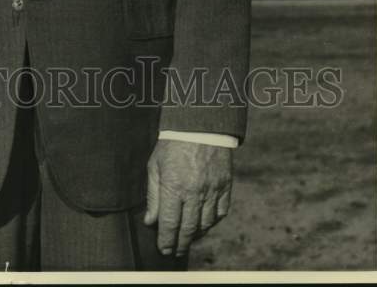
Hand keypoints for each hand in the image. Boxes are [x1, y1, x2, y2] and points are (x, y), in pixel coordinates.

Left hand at [143, 140, 231, 256]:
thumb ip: (153, 196)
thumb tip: (150, 222)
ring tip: (188, 239)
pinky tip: (204, 224)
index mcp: (174, 187)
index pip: (170, 224)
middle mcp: (194, 192)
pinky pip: (221, 213)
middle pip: (188, 229)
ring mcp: (212, 190)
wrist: (200, 125)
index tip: (163, 250)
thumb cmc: (172, 145)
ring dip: (196, 236)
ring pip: (205, 224)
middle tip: (175, 252)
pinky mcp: (225, 186)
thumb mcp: (155, 166)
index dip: (166, 241)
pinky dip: (212, 223)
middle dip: (180, 244)